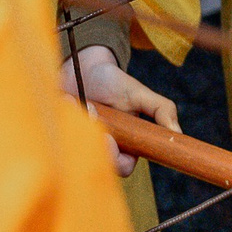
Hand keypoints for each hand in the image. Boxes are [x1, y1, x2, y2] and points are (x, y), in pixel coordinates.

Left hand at [59, 43, 179, 176]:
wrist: (82, 65)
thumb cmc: (113, 81)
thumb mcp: (140, 92)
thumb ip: (161, 109)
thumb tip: (177, 132)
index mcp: (123, 146)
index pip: (121, 167)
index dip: (116, 158)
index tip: (110, 140)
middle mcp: (100, 148)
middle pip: (98, 163)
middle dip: (94, 142)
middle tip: (93, 114)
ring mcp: (78, 141)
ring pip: (76, 151)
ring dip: (79, 124)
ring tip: (83, 103)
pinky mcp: (57, 133)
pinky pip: (54, 137)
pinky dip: (62, 113)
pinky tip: (66, 99)